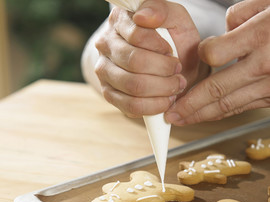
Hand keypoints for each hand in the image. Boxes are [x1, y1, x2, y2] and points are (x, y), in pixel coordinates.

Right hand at [95, 0, 199, 117]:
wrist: (172, 65)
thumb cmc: (174, 41)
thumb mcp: (176, 19)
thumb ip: (162, 10)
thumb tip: (143, 16)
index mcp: (119, 21)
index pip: (136, 35)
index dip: (160, 48)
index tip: (172, 53)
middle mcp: (105, 45)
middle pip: (134, 62)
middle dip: (163, 70)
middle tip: (178, 73)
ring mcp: (104, 72)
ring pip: (132, 86)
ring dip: (161, 89)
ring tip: (175, 86)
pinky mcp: (109, 94)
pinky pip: (130, 106)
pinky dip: (153, 106)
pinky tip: (166, 100)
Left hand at [165, 0, 269, 125]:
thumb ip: (243, 12)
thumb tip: (224, 28)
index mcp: (262, 36)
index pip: (213, 52)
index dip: (200, 54)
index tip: (196, 56)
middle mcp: (264, 65)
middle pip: (216, 91)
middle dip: (189, 105)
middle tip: (169, 115)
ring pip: (229, 105)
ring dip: (201, 115)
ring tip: (181, 120)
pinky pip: (244, 107)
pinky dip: (223, 113)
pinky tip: (208, 116)